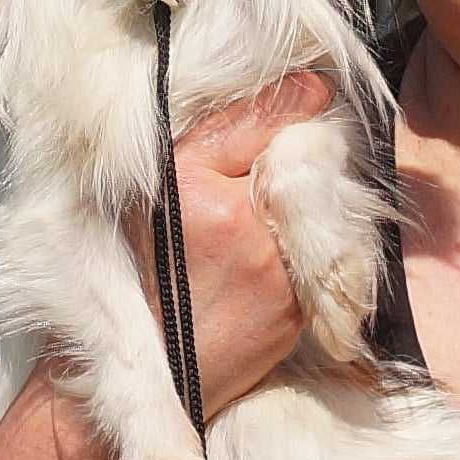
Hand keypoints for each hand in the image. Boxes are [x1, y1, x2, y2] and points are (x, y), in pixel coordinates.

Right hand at [130, 72, 332, 412]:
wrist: (152, 373)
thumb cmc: (141, 279)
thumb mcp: (151, 198)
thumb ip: (208, 145)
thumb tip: (288, 96)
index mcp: (185, 181)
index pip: (259, 117)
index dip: (292, 98)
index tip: (316, 86)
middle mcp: (234, 216)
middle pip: (297, 157)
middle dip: (296, 155)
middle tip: (281, 162)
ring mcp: (271, 264)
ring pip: (314, 204)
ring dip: (304, 203)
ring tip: (262, 224)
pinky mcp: (297, 303)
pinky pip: (318, 253)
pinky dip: (305, 249)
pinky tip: (269, 264)